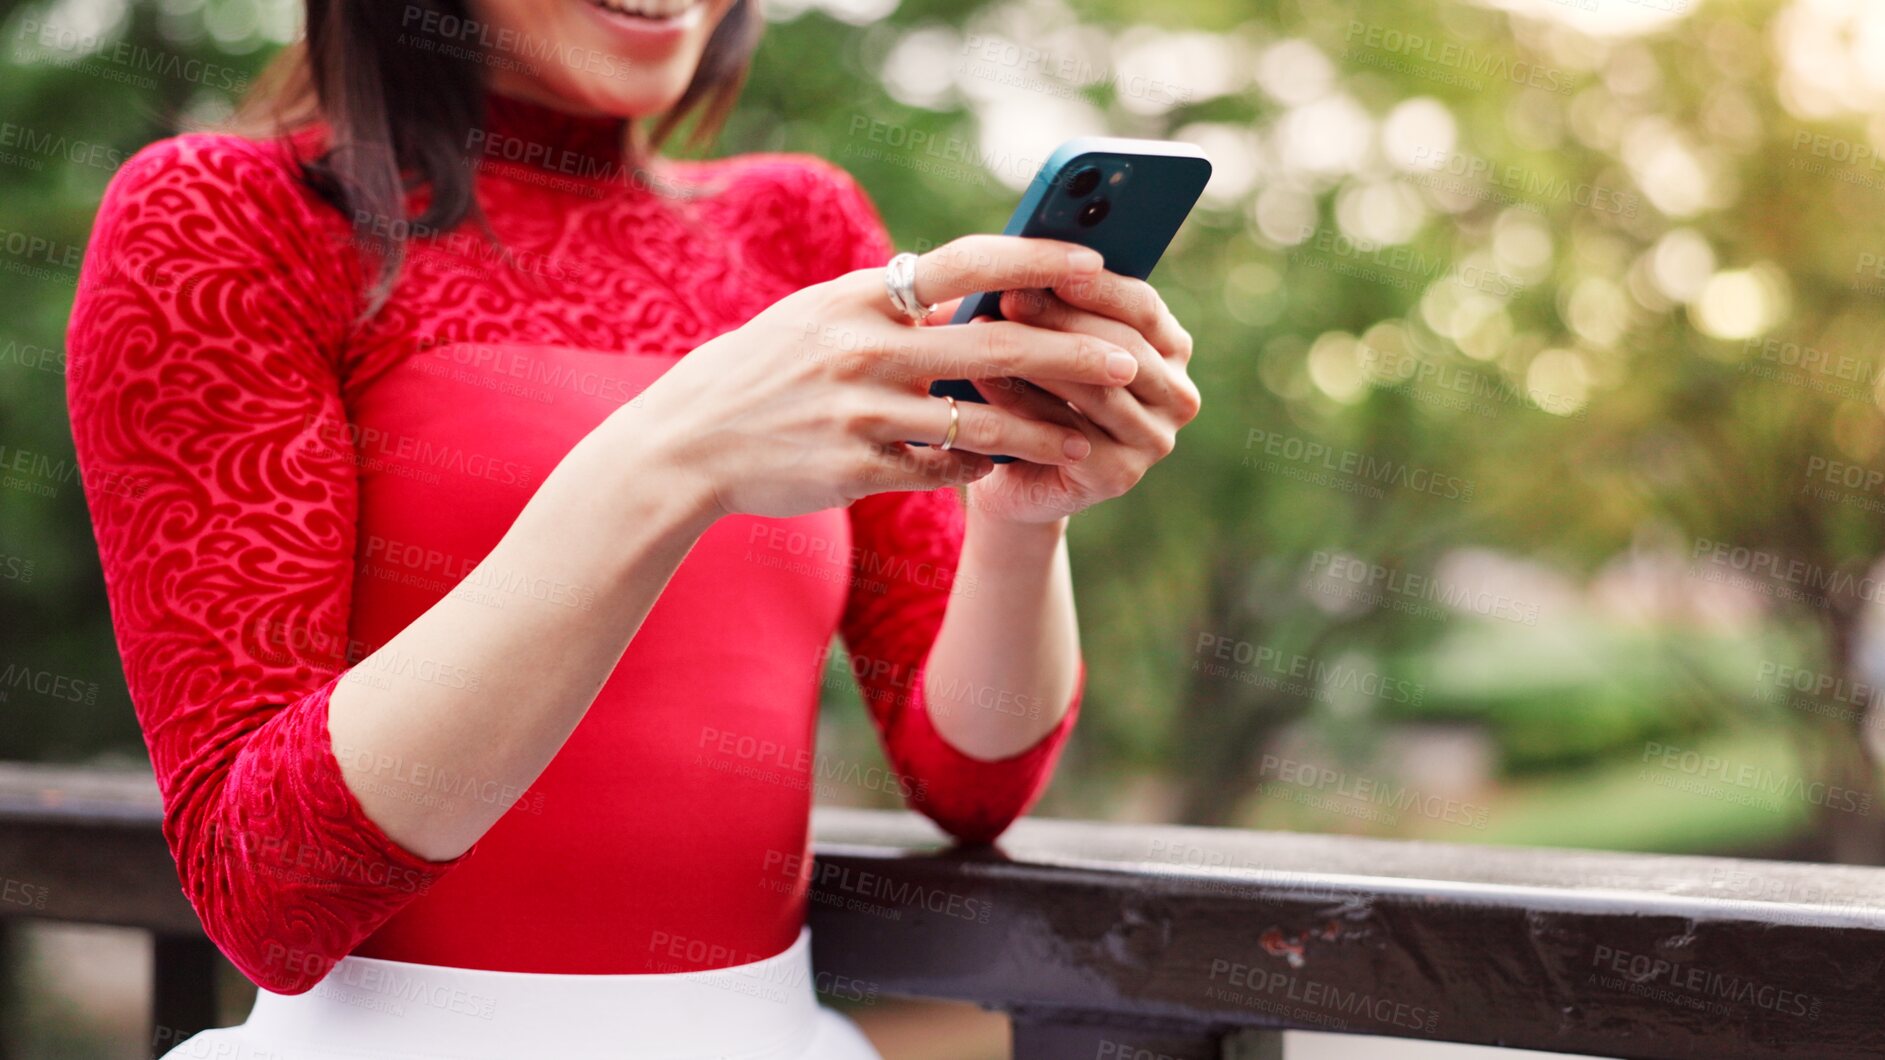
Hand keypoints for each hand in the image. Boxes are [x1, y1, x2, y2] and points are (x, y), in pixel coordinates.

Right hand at [608, 236, 1144, 518]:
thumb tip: (973, 293)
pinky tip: (998, 470)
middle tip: (1127, 361)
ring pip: (981, 425)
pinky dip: (976, 470)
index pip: (967, 264)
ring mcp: (861, 413)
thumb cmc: (764, 371)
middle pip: (996, 347)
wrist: (689, 441)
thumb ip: (891, 306)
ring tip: (1085, 442)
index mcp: (860, 297)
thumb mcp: (819, 316)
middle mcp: (865, 348)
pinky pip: (941, 471)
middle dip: (1073, 355)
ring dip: (1042, 434)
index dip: (1037, 263)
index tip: (1093, 266)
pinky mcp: (856, 470)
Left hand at [960, 273, 1201, 524]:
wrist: (1019, 471)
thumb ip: (1057, 300)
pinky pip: (1069, 433)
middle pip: (1123, 346)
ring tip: (987, 332)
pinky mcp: (1122, 475)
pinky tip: (986, 381)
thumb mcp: (1052, 338)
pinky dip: (1024, 404)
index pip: (1144, 307)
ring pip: (1097, 390)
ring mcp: (1155, 440)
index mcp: (1171, 348)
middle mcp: (1177, 395)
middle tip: (1009, 297)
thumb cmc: (1035, 389)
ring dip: (1039, 358)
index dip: (1097, 286)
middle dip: (1062, 319)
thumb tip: (1028, 254)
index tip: (1049, 266)